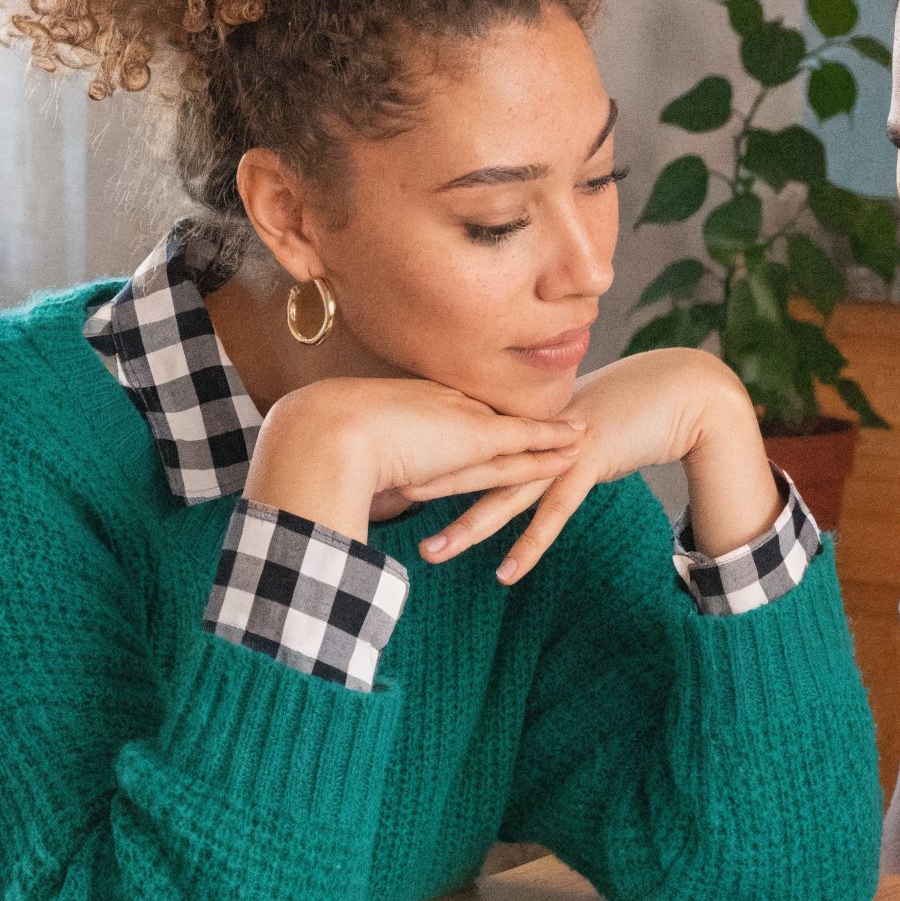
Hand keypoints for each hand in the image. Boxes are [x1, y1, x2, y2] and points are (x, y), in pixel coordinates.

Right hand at [245, 376, 583, 543]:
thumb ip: (354, 472)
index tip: (484, 418)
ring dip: (548, 433)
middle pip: (487, 414)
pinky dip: (552, 444)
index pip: (445, 412)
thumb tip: (348, 494)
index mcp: (403, 407)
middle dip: (519, 419)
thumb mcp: (339, 458)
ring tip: (583, 430)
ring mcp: (456, 421)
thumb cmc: (316, 449)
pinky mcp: (476, 441)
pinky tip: (579, 443)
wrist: (323, 436)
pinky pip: (524, 442)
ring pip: (514, 429)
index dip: (469, 417)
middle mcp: (435, 406)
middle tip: (553, 413)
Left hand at [420, 348, 778, 583]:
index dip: (429, 453)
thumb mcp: (575, 422)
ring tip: (431, 553)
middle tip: (381, 502)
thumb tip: (520, 449)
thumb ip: (545, 436)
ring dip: (468, 527)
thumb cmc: (629, 406)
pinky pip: (553, 516)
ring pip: (504, 495)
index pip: (468, 441)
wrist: (678, 392)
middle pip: (472, 466)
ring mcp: (559, 452)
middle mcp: (535, 435)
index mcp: (528, 422)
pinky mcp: (589, 468)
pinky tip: (505, 574)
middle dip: (427, 486)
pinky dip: (529, 546)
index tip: (385, 464)